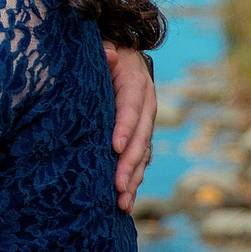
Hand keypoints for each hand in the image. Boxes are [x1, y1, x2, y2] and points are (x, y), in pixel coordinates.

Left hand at [105, 44, 154, 209]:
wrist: (124, 55)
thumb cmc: (106, 54)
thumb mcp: (104, 49)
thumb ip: (103, 53)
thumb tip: (109, 54)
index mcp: (136, 84)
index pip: (130, 108)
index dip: (125, 127)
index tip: (114, 148)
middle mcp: (147, 105)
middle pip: (141, 137)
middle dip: (129, 163)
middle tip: (117, 186)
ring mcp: (146, 122)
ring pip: (143, 153)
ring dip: (133, 178)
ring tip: (122, 202)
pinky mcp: (142, 134)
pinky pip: (141, 159)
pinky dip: (134, 178)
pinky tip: (126, 199)